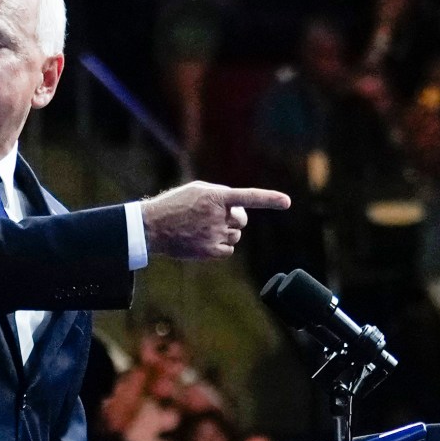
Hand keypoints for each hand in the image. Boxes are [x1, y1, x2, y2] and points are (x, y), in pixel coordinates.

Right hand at [140, 181, 292, 259]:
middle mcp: (218, 215)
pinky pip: (229, 250)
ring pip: (235, 236)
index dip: (269, 199)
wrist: (153, 226)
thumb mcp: (198, 190)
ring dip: (226, 233)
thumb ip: (221, 194)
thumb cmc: (175, 205)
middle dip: (234, 219)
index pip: (248, 197)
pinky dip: (221, 247)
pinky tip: (204, 241)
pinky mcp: (210, 251)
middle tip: (215, 218)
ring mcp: (214, 234)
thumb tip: (240, 207)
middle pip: (242, 220)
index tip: (287, 202)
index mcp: (216, 196)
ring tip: (204, 230)